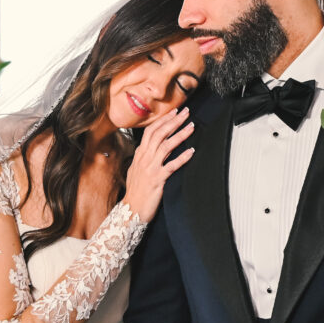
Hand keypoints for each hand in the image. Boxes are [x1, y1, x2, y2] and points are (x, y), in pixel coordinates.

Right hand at [123, 108, 194, 222]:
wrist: (131, 210)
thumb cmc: (135, 192)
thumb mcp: (135, 170)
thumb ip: (142, 158)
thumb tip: (148, 149)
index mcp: (139, 155)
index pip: (150, 131)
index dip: (163, 120)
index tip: (174, 112)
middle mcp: (144, 158)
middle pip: (159, 134)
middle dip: (173, 121)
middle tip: (185, 112)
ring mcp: (150, 168)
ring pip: (166, 146)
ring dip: (180, 135)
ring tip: (191, 126)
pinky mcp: (158, 179)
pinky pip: (172, 165)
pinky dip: (182, 157)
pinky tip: (192, 151)